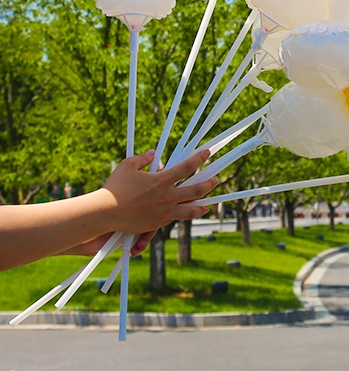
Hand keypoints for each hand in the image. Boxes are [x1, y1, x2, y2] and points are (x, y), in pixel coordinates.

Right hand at [99, 148, 218, 234]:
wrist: (104, 213)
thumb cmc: (115, 188)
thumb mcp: (128, 166)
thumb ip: (142, 158)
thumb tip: (153, 153)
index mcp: (162, 180)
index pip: (187, 167)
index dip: (200, 158)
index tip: (208, 153)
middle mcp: (167, 197)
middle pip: (196, 191)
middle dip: (209, 185)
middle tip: (215, 181)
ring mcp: (163, 213)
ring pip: (190, 211)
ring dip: (201, 208)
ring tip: (207, 206)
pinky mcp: (156, 225)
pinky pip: (173, 220)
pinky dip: (180, 216)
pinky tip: (184, 214)